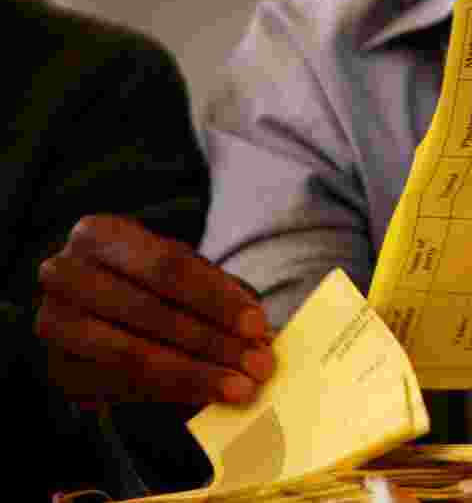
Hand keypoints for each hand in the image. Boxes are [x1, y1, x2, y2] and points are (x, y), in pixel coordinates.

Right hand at [36, 215, 274, 405]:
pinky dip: (171, 392)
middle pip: (149, 311)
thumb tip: (257, 331)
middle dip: (211, 341)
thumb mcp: (185, 271)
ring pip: (132, 355)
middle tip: (259, 365)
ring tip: (241, 388)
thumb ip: (218, 293)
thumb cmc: (155, 283)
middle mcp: (63, 274)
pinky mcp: (59, 368)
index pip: (167, 266)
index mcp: (98, 234)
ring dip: (195, 374)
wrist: (105, 310)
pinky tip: (208, 396)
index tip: (257, 326)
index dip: (216, 298)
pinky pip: (120, 386)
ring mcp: (54, 324)